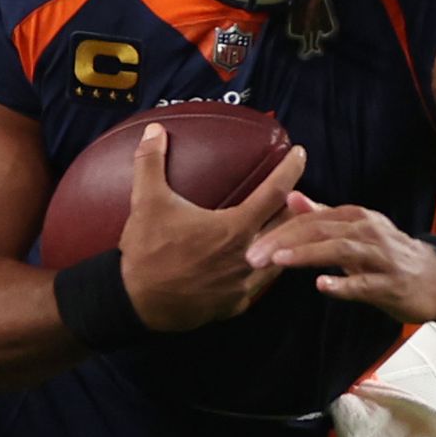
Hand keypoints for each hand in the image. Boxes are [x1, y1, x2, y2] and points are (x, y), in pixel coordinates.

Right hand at [119, 122, 308, 330]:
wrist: (136, 303)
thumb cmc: (146, 252)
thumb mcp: (146, 202)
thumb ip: (151, 163)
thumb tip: (153, 130)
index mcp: (234, 229)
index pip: (274, 193)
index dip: (289, 170)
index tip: (299, 154)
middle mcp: (247, 257)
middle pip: (288, 227)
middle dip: (296, 208)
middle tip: (297, 193)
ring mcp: (243, 285)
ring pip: (281, 259)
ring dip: (286, 241)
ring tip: (285, 228)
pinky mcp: (234, 305)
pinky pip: (260, 285)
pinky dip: (266, 269)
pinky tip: (262, 263)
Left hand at [244, 197, 435, 322]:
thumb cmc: (386, 255)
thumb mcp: (353, 231)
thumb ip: (321, 216)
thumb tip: (290, 196)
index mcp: (354, 217)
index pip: (310, 219)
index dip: (277, 230)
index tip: (247, 244)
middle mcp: (368, 231)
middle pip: (320, 230)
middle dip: (283, 241)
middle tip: (253, 256)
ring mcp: (382, 256)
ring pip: (341, 250)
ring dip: (308, 255)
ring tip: (280, 261)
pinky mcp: (393, 284)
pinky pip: (367, 283)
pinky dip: (344, 284)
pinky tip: (322, 285)